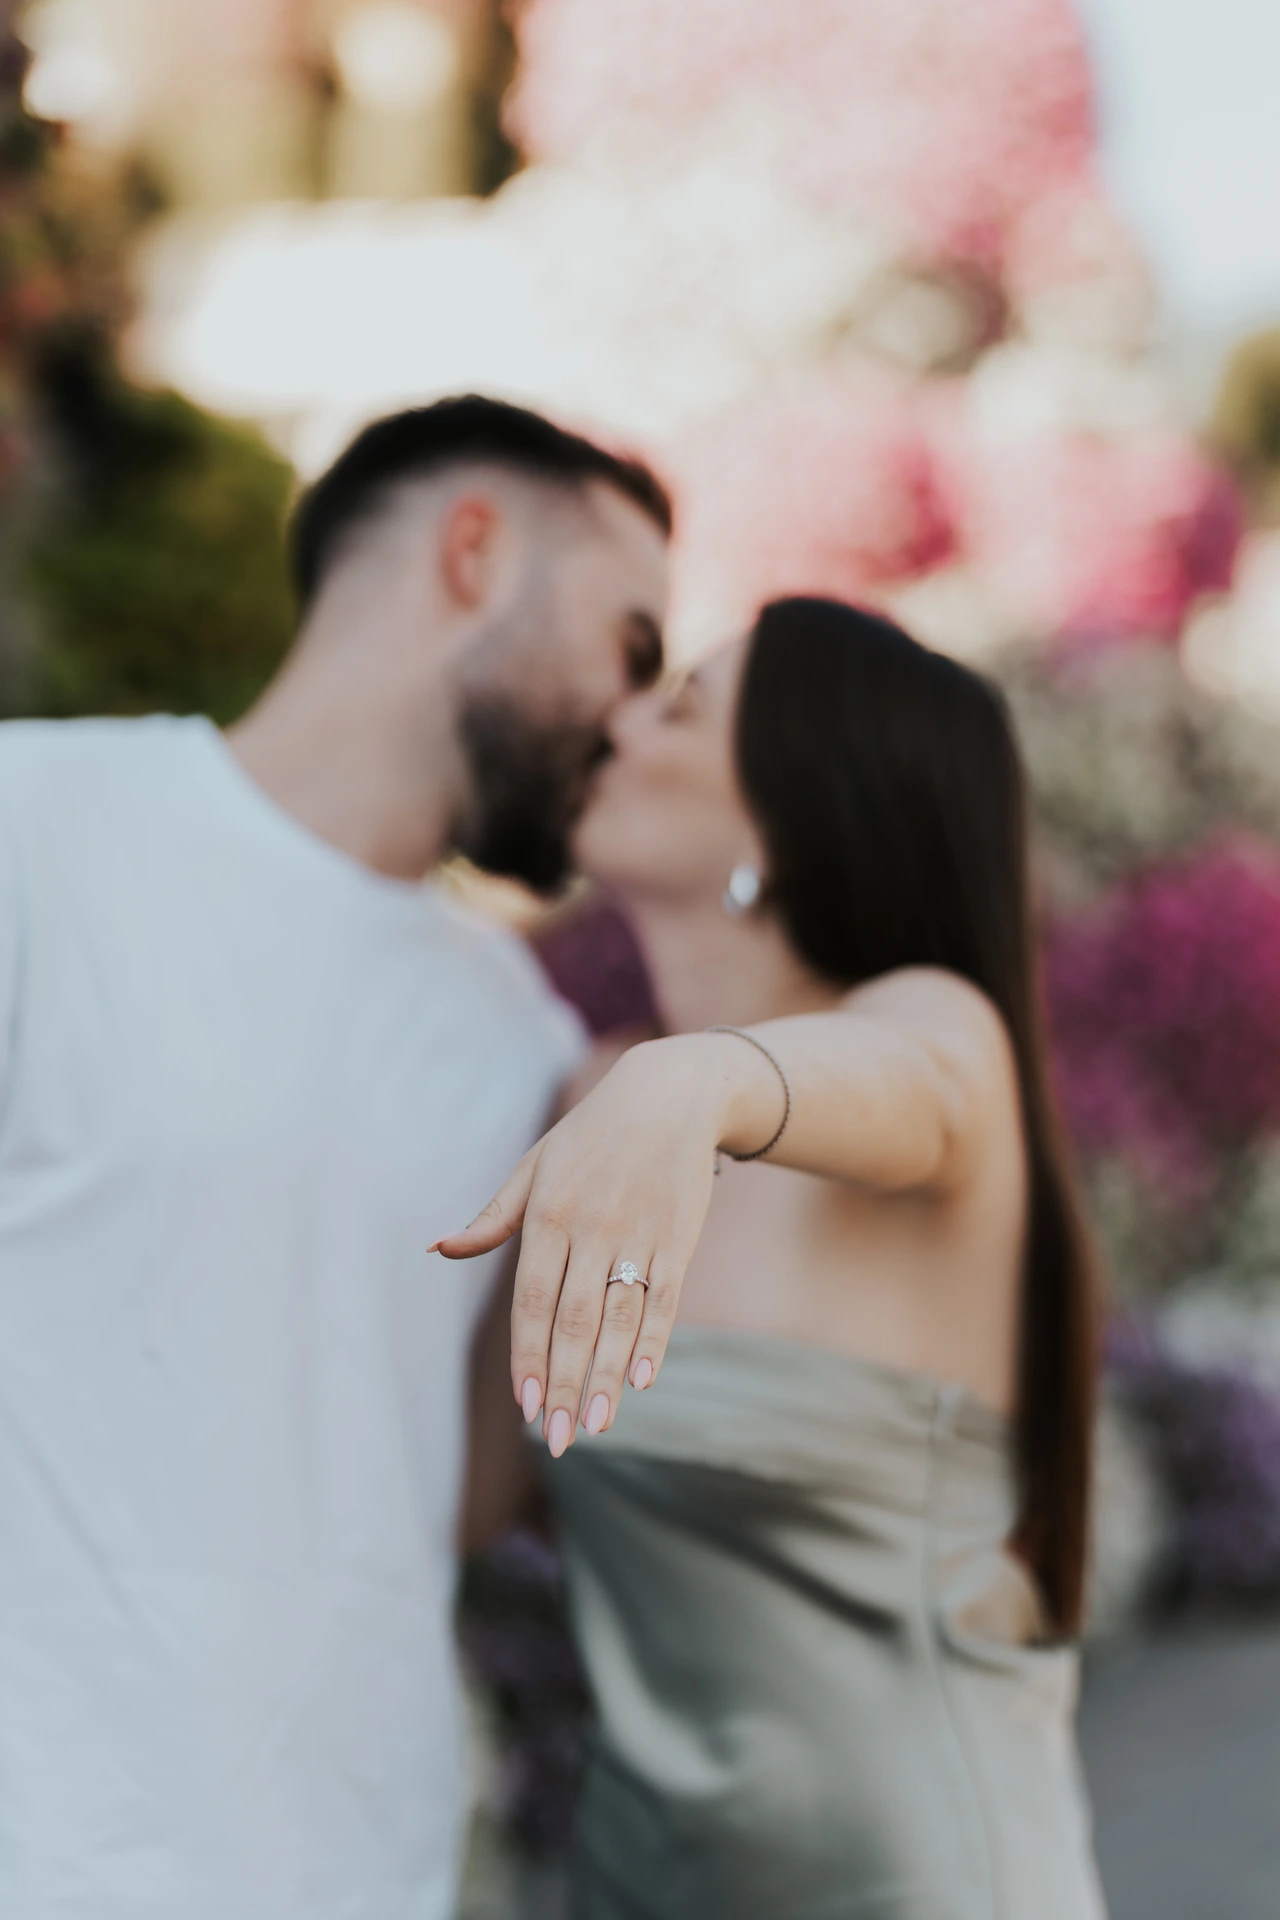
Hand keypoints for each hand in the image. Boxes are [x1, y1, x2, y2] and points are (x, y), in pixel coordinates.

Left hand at [433, 1038, 723, 1456]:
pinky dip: (654, 1342)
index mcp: (549, 1213)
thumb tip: (437, 1249)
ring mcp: (639, 1235)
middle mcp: (593, 1228)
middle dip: (567, 1383)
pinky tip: (642, 1382)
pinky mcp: (679, 1239)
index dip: (530, 1354)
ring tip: (598, 1426)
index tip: (526, 1405)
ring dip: (608, 1377)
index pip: (533, 1300)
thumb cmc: (591, 1136)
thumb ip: (491, 1218)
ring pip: (621, 1319)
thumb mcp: (533, 1165)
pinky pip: (665, 1299)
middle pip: (576, 1320)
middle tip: (560, 1438)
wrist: (671, 1095)